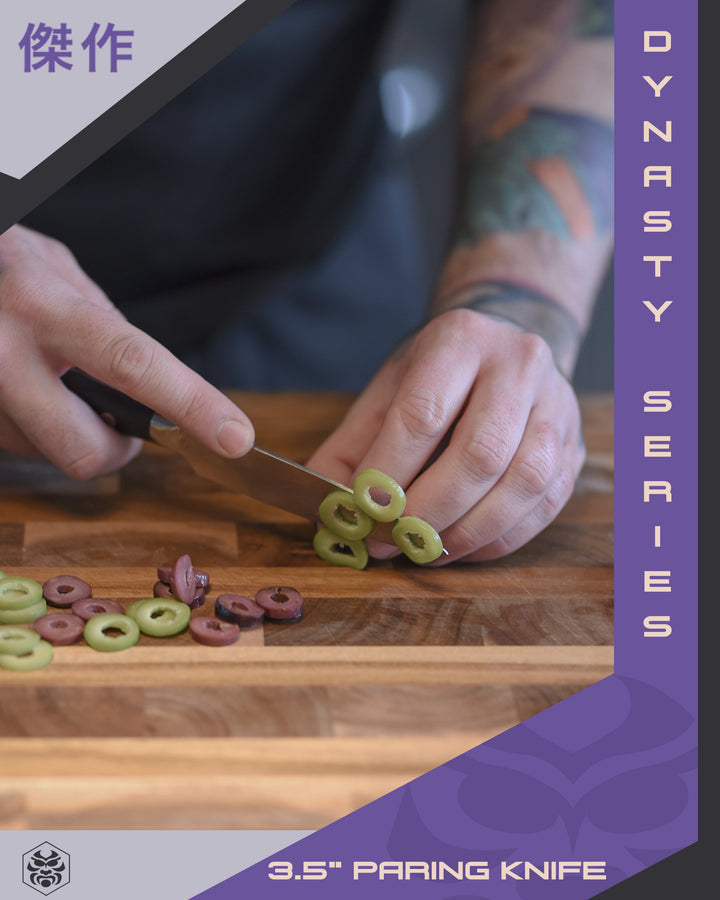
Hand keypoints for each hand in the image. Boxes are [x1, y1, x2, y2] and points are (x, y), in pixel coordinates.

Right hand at [0, 225, 253, 476]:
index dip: (191, 405)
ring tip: (55, 385)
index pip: (132, 364)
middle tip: (122, 426)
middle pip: (86, 449)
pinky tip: (27, 391)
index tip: (235, 436)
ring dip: (72, 434)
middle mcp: (3, 356)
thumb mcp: (54, 267)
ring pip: (50, 455)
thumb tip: (149, 375)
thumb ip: (103, 318)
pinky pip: (22, 446)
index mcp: (41, 306)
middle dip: (119, 450)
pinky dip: (39, 430)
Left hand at [307, 308, 584, 563]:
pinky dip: (500, 538)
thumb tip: (328, 513)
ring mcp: (558, 405)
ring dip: (468, 531)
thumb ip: (351, 447)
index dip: (389, 473)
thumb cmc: (438, 373)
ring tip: (426, 551)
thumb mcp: (387, 389)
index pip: (423, 414)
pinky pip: (545, 504)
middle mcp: (519, 364)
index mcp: (460, 339)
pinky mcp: (575, 445)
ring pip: (523, 483)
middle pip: (480, 454)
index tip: (362, 514)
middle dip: (429, 512)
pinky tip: (463, 546)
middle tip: (391, 543)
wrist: (504, 345)